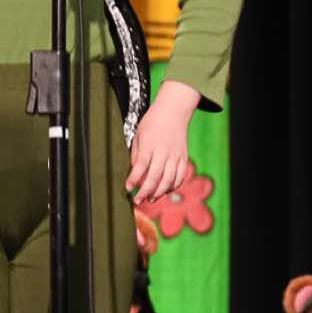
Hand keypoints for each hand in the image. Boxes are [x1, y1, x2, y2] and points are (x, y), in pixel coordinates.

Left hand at [126, 79, 199, 203]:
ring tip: (150, 199)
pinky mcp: (184, 158)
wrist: (174, 111)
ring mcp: (176, 156)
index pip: (141, 166)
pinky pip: (181, 177)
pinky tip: (165, 191)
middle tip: (137, 201)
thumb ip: (136, 154)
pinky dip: (173, 187)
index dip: (133, 179)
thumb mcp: (139, 135)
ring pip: (169, 180)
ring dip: (159, 193)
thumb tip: (134, 172)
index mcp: (150, 145)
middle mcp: (164, 151)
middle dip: (145, 192)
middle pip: (155, 177)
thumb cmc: (153, 122)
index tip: (127, 189)